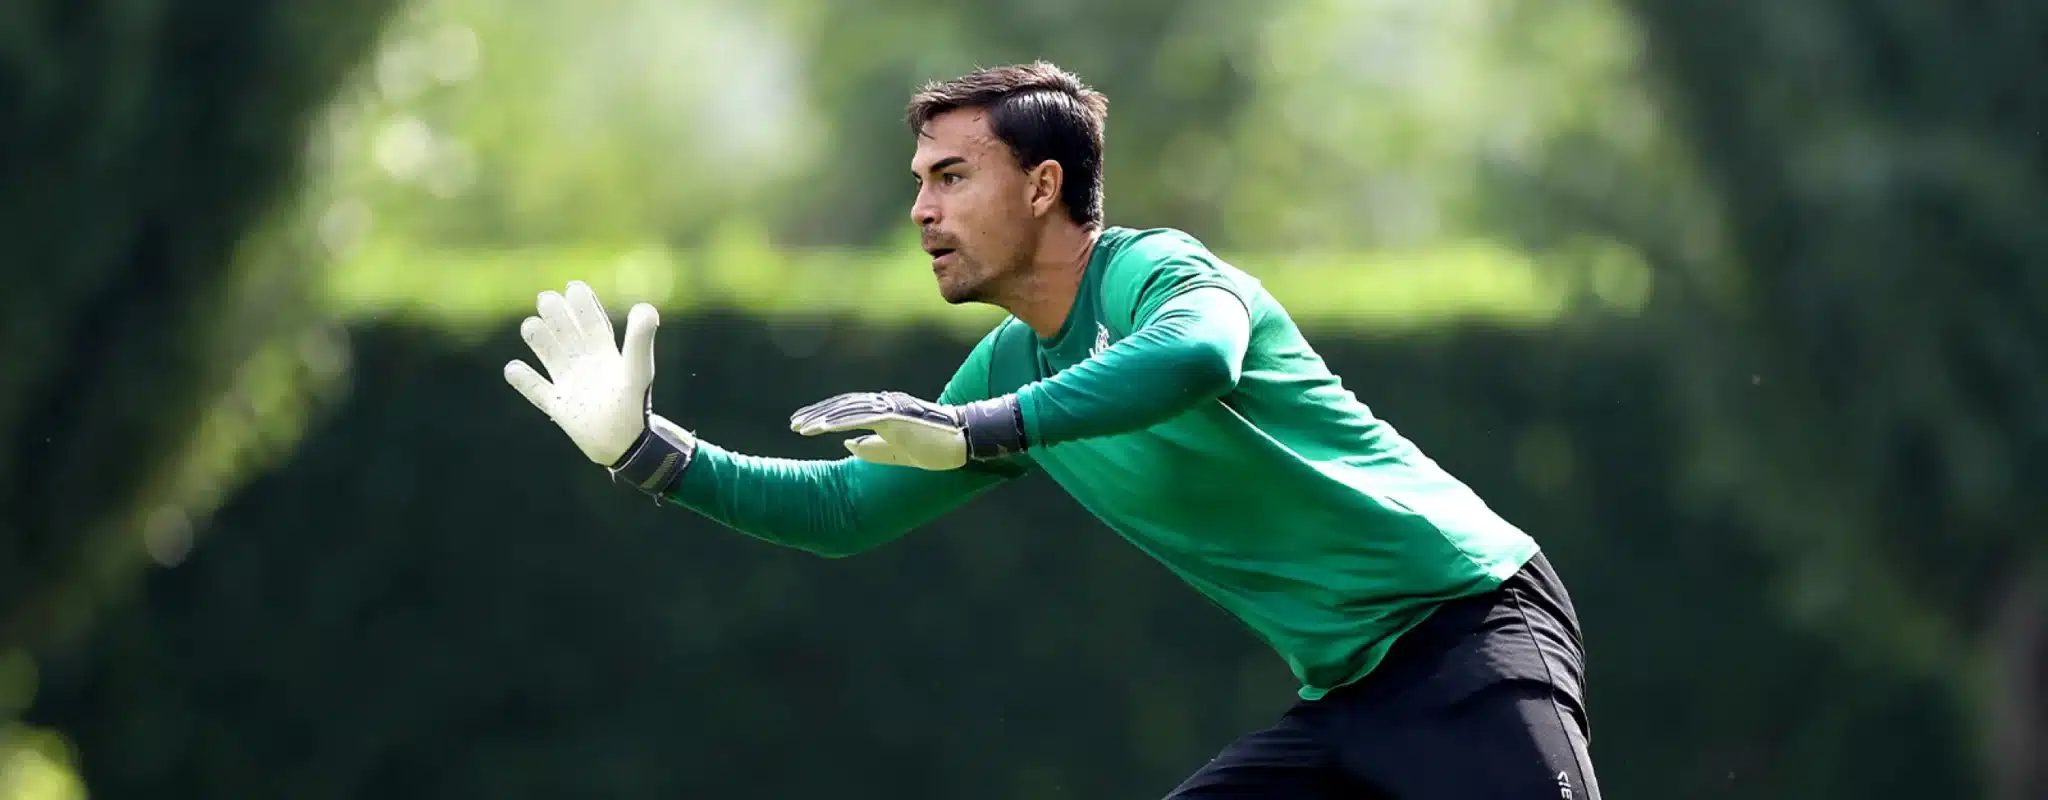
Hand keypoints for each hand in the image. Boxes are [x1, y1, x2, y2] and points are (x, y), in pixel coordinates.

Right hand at [504, 281, 666, 465]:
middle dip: (557, 316)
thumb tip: (646, 308)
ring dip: (540, 341)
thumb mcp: (638, 369)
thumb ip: (640, 340)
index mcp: (607, 355)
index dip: (584, 306)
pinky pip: (537, 391)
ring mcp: (571, 385)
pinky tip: (512, 368)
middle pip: (568, 335)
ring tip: (530, 325)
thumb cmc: (635, 405)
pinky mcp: (559, 406)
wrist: (627, 446)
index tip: (573, 286)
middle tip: (546, 298)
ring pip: (551, 356)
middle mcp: (587, 366)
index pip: (594, 324)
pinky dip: (524, 381)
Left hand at [791, 391, 1027, 470]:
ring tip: (801, 427)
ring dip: (821, 418)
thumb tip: (846, 443)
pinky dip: (838, 421)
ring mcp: (890, 409)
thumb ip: (872, 447)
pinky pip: (860, 417)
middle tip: (794, 424)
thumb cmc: (935, 448)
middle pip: (843, 406)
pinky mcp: (895, 418)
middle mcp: (885, 405)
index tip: (804, 424)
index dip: (824, 415)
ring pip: (847, 410)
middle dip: (816, 414)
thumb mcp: (897, 451)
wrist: (964, 443)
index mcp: (885, 412)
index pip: (848, 409)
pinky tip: (821, 428)